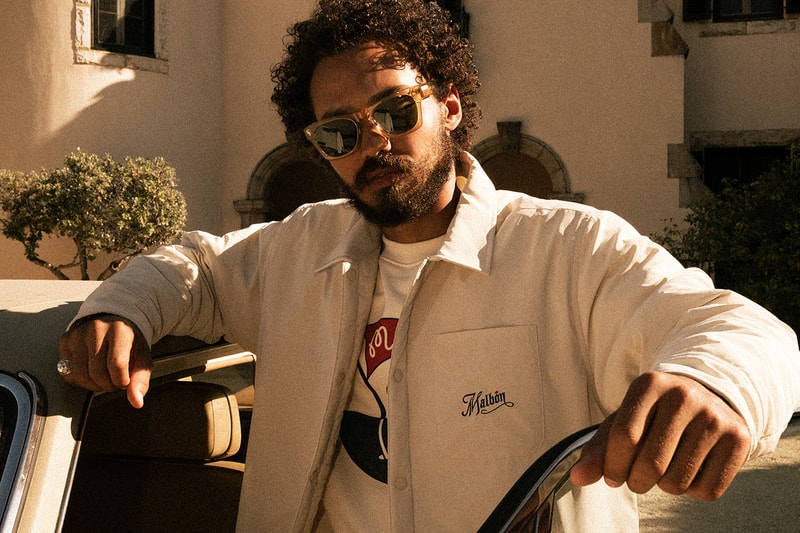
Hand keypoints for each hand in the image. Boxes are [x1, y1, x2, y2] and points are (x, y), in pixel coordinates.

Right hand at [58, 315, 151, 408]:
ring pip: (80, 375)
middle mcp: (97, 328)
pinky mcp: (65, 341)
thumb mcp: (142, 358)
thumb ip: (141, 380)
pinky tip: (90, 372)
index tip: (125, 380)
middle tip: (114, 380)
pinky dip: (80, 380)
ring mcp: (78, 334)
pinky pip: (67, 373)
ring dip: (93, 385)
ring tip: (103, 376)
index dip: (121, 381)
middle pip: (97, 373)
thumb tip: (137, 402)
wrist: (114, 322)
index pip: (117, 365)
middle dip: (108, 384)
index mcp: (120, 330)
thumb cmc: (130, 343)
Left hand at [570, 371, 750, 499]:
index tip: (612, 476)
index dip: (613, 466)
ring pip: (677, 482)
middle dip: (636, 482)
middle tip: (637, 478)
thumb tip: (577, 478)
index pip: (624, 436)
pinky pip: (707, 490)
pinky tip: (692, 468)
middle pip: (651, 464)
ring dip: (664, 486)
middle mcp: (684, 395)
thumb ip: (599, 450)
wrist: (707, 396)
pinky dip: (693, 491)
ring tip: (666, 468)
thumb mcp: (624, 421)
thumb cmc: (654, 415)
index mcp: (650, 384)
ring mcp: (715, 416)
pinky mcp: (740, 438)